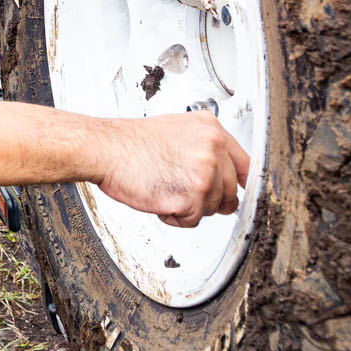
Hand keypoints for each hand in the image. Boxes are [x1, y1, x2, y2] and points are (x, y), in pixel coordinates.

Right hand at [93, 113, 249, 226]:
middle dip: (208, 198)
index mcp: (211, 129)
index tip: (240, 192)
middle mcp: (212, 148)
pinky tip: (159, 197)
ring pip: (211, 207)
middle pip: (229, 191)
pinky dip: (175, 216)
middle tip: (182, 190)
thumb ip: (203, 148)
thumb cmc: (129, 143)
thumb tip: (220, 174)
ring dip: (188, 206)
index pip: (245, 164)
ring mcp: (205, 173)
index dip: (241, 183)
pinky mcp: (192, 197)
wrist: (105, 149)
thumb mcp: (175, 130)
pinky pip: (193, 220)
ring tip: (163, 187)